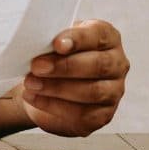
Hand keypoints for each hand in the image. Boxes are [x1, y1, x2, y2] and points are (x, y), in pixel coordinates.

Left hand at [21, 19, 127, 136]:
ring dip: (57, 88)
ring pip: (92, 91)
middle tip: (37, 66)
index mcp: (108, 38)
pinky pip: (82, 113)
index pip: (100, 34)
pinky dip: (54, 106)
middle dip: (65, 66)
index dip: (79, 38)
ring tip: (32, 83)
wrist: (47, 87)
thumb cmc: (55, 58)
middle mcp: (117, 64)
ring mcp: (113, 92)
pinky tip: (36, 98)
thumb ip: (53, 41)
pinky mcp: (102, 115)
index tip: (57, 44)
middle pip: (98, 65)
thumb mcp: (54, 43)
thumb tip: (39, 43)